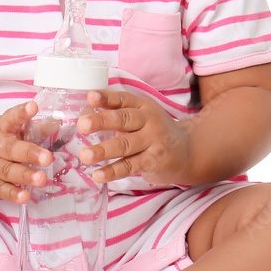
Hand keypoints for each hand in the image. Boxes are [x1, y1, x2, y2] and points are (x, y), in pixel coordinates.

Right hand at [0, 101, 51, 203]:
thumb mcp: (5, 126)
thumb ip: (31, 128)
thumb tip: (57, 123)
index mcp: (0, 127)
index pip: (11, 118)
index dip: (22, 113)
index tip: (33, 107)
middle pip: (11, 149)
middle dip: (29, 153)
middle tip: (47, 157)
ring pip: (7, 171)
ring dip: (25, 175)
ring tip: (42, 178)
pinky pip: (0, 189)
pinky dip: (12, 193)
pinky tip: (25, 196)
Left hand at [77, 89, 191, 185]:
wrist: (188, 151)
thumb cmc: (156, 132)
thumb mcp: (142, 116)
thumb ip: (118, 114)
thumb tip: (85, 115)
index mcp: (143, 106)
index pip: (123, 99)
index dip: (106, 98)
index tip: (90, 96)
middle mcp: (149, 121)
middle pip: (123, 119)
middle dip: (101, 121)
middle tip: (82, 125)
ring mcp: (153, 142)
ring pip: (124, 145)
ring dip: (103, 150)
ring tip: (85, 155)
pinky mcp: (153, 162)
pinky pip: (130, 166)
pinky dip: (113, 171)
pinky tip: (98, 174)